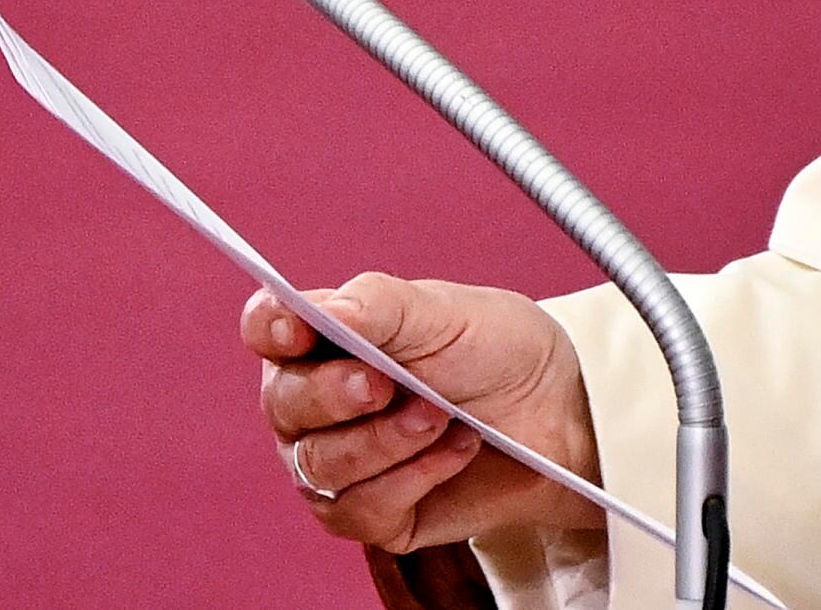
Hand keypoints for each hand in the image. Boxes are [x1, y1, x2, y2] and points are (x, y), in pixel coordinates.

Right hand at [242, 272, 602, 554]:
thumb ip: (376, 305)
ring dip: (387, 440)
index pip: (265, 328)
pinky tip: (453, 451)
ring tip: (440, 415)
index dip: (271, 327)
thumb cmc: (494, 351)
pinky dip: (416, 477)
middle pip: (282, 404)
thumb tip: (319, 310)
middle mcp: (314, 402)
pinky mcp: (369, 515)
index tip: (300, 329)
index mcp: (322, 337)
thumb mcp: (442, 311)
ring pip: (320, 465)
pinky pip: (363, 509)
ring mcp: (336, 462)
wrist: (555, 414)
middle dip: (337, 393)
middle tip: (389, 382)